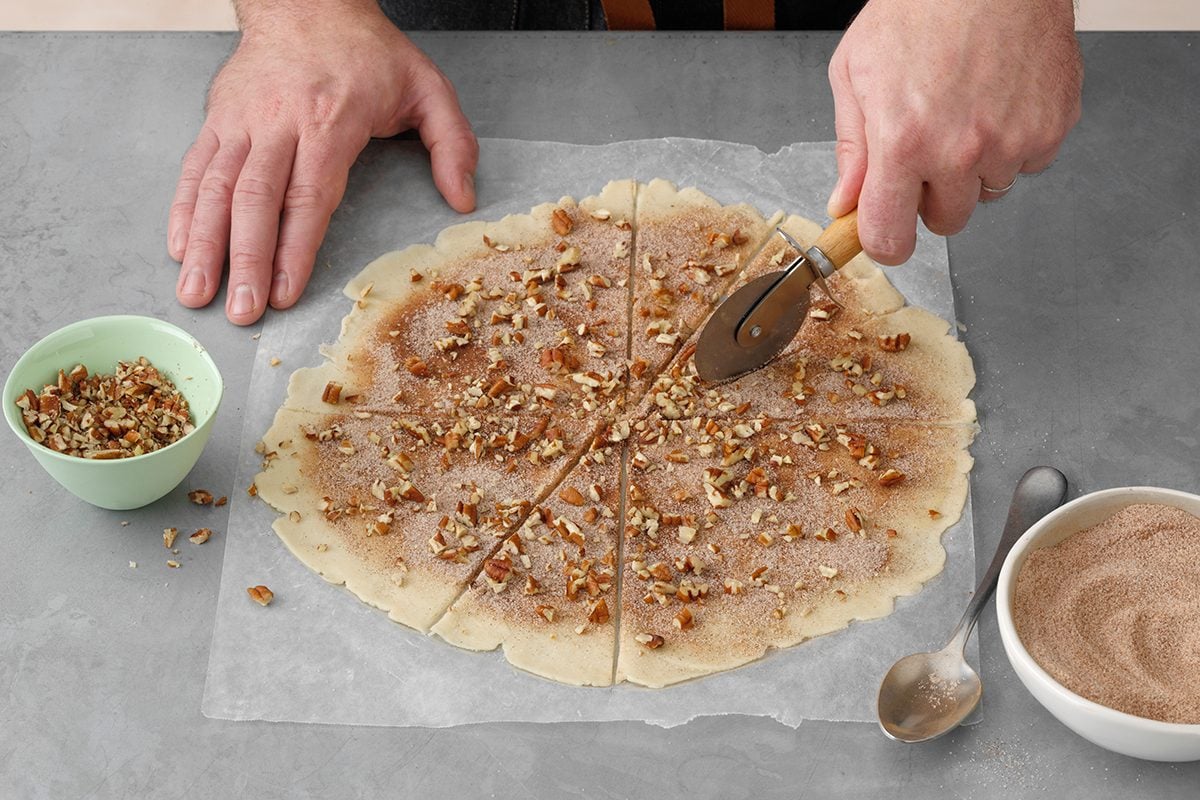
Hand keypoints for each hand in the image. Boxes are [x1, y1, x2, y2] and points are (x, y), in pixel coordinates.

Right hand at [168, 0, 477, 324]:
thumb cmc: (367, 51)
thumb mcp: (428, 87)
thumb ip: (452, 143)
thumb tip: (462, 200)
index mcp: (330, 120)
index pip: (308, 196)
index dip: (294, 247)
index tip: (286, 291)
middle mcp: (278, 122)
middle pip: (255, 200)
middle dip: (245, 260)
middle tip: (241, 310)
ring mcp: (242, 120)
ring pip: (217, 188)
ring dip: (205, 244)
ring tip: (197, 292)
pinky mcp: (218, 117)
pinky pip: (196, 167)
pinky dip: (184, 209)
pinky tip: (180, 247)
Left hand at [826, 0, 1081, 263]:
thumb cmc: (920, 7)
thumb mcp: (855, 72)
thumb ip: (851, 148)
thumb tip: (845, 203)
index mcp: (903, 142)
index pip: (890, 238)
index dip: (884, 241)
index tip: (884, 233)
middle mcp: (960, 150)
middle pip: (944, 222)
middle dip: (931, 196)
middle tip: (927, 146)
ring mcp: (1011, 142)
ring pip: (987, 193)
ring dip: (974, 168)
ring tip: (963, 111)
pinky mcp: (1052, 128)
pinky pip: (1027, 164)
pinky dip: (1013, 144)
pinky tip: (997, 102)